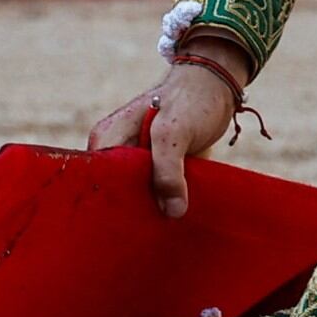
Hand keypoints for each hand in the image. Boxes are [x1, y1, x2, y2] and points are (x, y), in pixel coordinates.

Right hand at [87, 55, 238, 218]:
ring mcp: (137, 159)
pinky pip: (155, 190)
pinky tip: (178, 215)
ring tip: (167, 225)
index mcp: (109, 138)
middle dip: (134, 209)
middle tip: (153, 229)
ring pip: (138, 193)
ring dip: (153, 208)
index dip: (112, 203)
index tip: (131, 223)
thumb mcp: (174, 132)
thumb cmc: (190, 100)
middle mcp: (117, 150)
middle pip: (116, 191)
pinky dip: (166, 201)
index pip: (99, 180)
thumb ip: (168, 170)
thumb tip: (172, 212)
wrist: (217, 86)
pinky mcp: (157, 166)